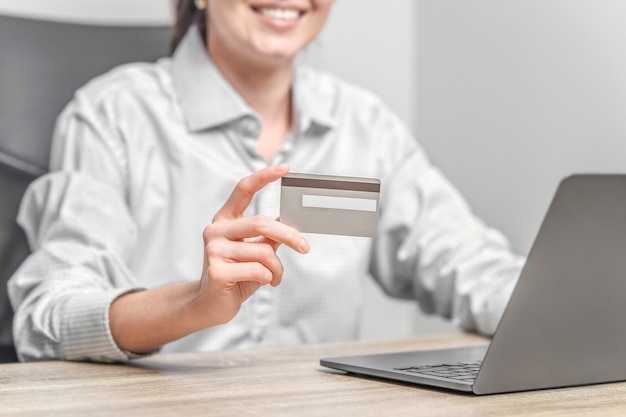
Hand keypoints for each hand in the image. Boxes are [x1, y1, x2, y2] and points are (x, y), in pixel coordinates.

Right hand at [194, 163, 309, 325]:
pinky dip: (270, 278)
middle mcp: (215, 230)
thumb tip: (290, 223)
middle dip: (289, 235)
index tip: (285, 167)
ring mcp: (213, 250)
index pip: (243, 190)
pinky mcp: (217, 271)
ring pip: (264, 251)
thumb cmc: (236, 276)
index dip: (264, 177)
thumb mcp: (254, 251)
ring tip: (275, 277)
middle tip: (304, 247)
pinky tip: (265, 283)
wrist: (210, 305)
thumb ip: (268, 235)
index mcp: (225, 220)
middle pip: (262, 222)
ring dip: (278, 268)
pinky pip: (258, 270)